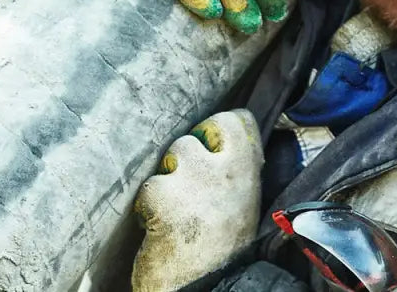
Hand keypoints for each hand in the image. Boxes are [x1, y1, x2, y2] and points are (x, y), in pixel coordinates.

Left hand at [132, 110, 264, 290]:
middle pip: (193, 136)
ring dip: (166, 181)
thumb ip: (234, 175)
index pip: (236, 121)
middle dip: (183, 159)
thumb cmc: (222, 253)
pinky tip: (160, 229)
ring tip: (175, 212)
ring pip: (169, 158)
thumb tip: (217, 146)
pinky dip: (149, 207)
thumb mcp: (243, 207)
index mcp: (248, 173)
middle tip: (185, 190)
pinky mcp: (162, 196)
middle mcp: (224, 171)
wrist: (208, 290)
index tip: (210, 149)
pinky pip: (149, 186)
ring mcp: (193, 180)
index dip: (216, 131)